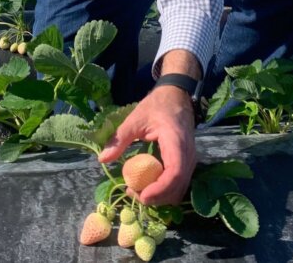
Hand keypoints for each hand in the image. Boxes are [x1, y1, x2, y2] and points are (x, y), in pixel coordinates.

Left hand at [97, 84, 195, 205]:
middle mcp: (187, 154)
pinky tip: (148, 184)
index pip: (174, 173)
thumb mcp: (135, 119)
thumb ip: (120, 139)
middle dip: (156, 196)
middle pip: (177, 187)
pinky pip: (179, 184)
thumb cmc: (157, 106)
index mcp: (175, 142)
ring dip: (160, 196)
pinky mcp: (187, 163)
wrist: (176, 96)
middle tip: (133, 192)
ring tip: (138, 189)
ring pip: (180, 189)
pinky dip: (165, 190)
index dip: (159, 189)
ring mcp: (190, 160)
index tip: (141, 194)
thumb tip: (102, 159)